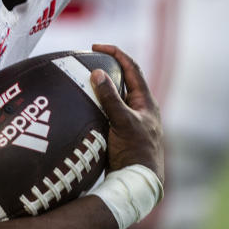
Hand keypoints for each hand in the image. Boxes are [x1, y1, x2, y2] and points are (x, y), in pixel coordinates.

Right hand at [89, 44, 164, 185]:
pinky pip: (108, 111)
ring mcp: (131, 120)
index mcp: (145, 102)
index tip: (96, 46)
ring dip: (100, 87)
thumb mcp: (122, 122)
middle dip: (106, 68)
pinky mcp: (121, 132)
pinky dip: (97, 104)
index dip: (116, 53)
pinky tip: (83, 106)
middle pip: (123, 80)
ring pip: (115, 96)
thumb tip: (97, 73)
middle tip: (87, 61)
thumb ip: (110, 98)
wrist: (138, 182)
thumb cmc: (136, 152)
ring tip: (82, 81)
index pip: (132, 68)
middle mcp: (140, 108)